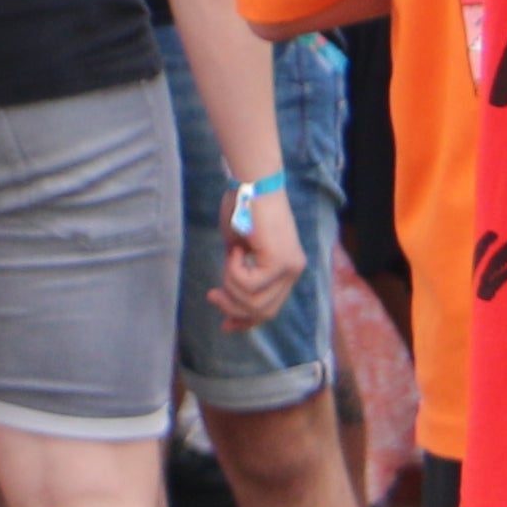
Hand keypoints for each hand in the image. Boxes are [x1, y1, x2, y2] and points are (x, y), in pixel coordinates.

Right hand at [214, 180, 306, 327]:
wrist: (252, 181)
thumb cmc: (242, 206)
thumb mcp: (238, 247)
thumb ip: (239, 271)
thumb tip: (227, 298)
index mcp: (287, 269)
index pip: (271, 309)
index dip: (246, 321)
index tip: (224, 325)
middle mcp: (294, 272)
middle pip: (263, 312)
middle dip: (233, 308)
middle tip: (212, 294)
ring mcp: (289, 267)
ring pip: (253, 300)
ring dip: (231, 285)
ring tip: (228, 259)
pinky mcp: (280, 261)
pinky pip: (248, 283)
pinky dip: (233, 271)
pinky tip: (235, 250)